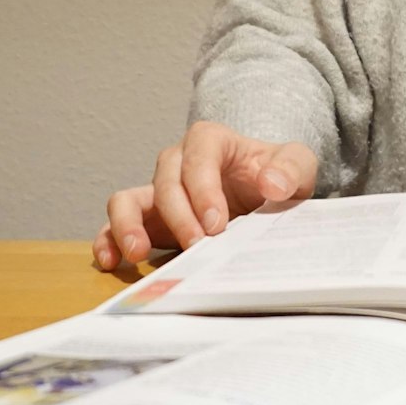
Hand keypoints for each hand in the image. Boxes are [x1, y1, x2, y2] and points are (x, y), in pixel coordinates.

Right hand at [92, 121, 316, 270]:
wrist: (268, 193)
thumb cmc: (277, 175)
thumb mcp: (297, 166)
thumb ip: (291, 169)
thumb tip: (272, 183)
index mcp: (212, 141)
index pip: (198, 154)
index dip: (203, 187)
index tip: (217, 223)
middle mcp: (177, 162)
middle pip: (165, 180)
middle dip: (178, 215)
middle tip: (197, 247)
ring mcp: (158, 191)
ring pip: (126, 198)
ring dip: (127, 225)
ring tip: (138, 253)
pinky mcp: (147, 219)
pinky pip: (115, 224)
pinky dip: (108, 240)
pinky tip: (113, 263)